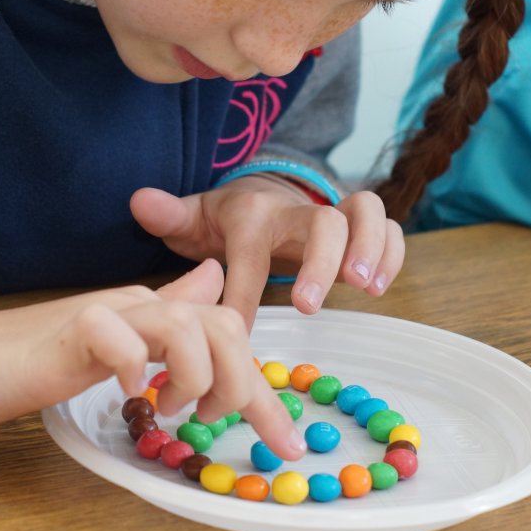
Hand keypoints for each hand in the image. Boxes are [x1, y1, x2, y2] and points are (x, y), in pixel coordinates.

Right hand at [0, 259, 304, 460]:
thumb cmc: (34, 365)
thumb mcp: (116, 346)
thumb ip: (165, 318)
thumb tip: (212, 283)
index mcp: (151, 313)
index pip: (229, 333)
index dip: (263, 390)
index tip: (285, 441)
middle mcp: (135, 306)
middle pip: (222, 325)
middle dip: (244, 385)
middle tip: (225, 426)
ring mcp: (104, 313)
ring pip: (184, 326)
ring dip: (196, 377)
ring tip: (175, 410)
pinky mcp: (70, 330)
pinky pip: (119, 336)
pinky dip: (135, 366)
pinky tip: (129, 393)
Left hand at [130, 175, 404, 325]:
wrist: (266, 193)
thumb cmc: (228, 221)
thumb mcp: (193, 219)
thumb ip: (169, 216)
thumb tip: (139, 201)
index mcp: (252, 216)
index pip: (251, 255)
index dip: (244, 296)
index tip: (240, 336)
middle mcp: (296, 210)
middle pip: (322, 221)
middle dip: (323, 261)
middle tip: (313, 305)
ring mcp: (333, 214)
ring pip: (366, 212)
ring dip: (372, 249)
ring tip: (367, 289)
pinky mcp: (360, 226)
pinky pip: (389, 229)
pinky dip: (392, 253)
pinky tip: (380, 285)